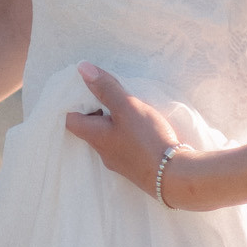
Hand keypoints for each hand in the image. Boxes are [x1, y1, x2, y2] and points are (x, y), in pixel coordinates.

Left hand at [64, 63, 189, 199]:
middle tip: (111, 98)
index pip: (71, 120)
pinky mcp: (136, 168)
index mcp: (95, 137)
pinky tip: (143, 130)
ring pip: (108, 139)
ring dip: (114, 124)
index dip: (74, 104)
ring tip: (129, 112)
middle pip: (90, 129)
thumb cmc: (147, 140)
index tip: (88, 92)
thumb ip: (105, 88)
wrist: (176, 177)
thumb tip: (82, 68)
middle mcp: (103, 152)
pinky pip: (125, 148)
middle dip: (96, 112)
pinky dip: (128, 136)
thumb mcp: (127, 107)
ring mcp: (119, 163)